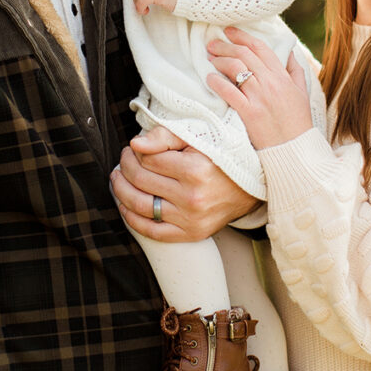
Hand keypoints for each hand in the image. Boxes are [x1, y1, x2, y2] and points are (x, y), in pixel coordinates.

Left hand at [112, 126, 259, 241]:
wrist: (252, 185)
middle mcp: (192, 197)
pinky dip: (133, 220)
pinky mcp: (192, 234)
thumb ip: (165, 137)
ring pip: (141, 206)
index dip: (133, 152)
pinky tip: (126, 207)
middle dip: (124, 168)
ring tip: (118, 180)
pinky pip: (154, 231)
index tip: (132, 148)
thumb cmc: (223, 157)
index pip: (147, 160)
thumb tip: (135, 144)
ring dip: (121, 192)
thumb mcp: (199, 138)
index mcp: (195, 170)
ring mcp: (191, 219)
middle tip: (123, 161)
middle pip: (141, 181)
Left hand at [206, 27, 313, 149]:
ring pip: (236, 69)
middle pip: (245, 55)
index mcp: (283, 77)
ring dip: (220, 60)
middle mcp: (271, 83)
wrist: (295, 150)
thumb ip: (295, 71)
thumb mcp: (302, 93)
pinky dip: (217, 82)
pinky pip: (229, 92)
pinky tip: (209, 79)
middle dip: (226, 45)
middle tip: (212, 43)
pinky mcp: (249, 113)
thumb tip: (289, 52)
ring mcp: (260, 97)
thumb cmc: (297, 123)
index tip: (229, 31)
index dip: (242, 36)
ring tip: (210, 59)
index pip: (260, 48)